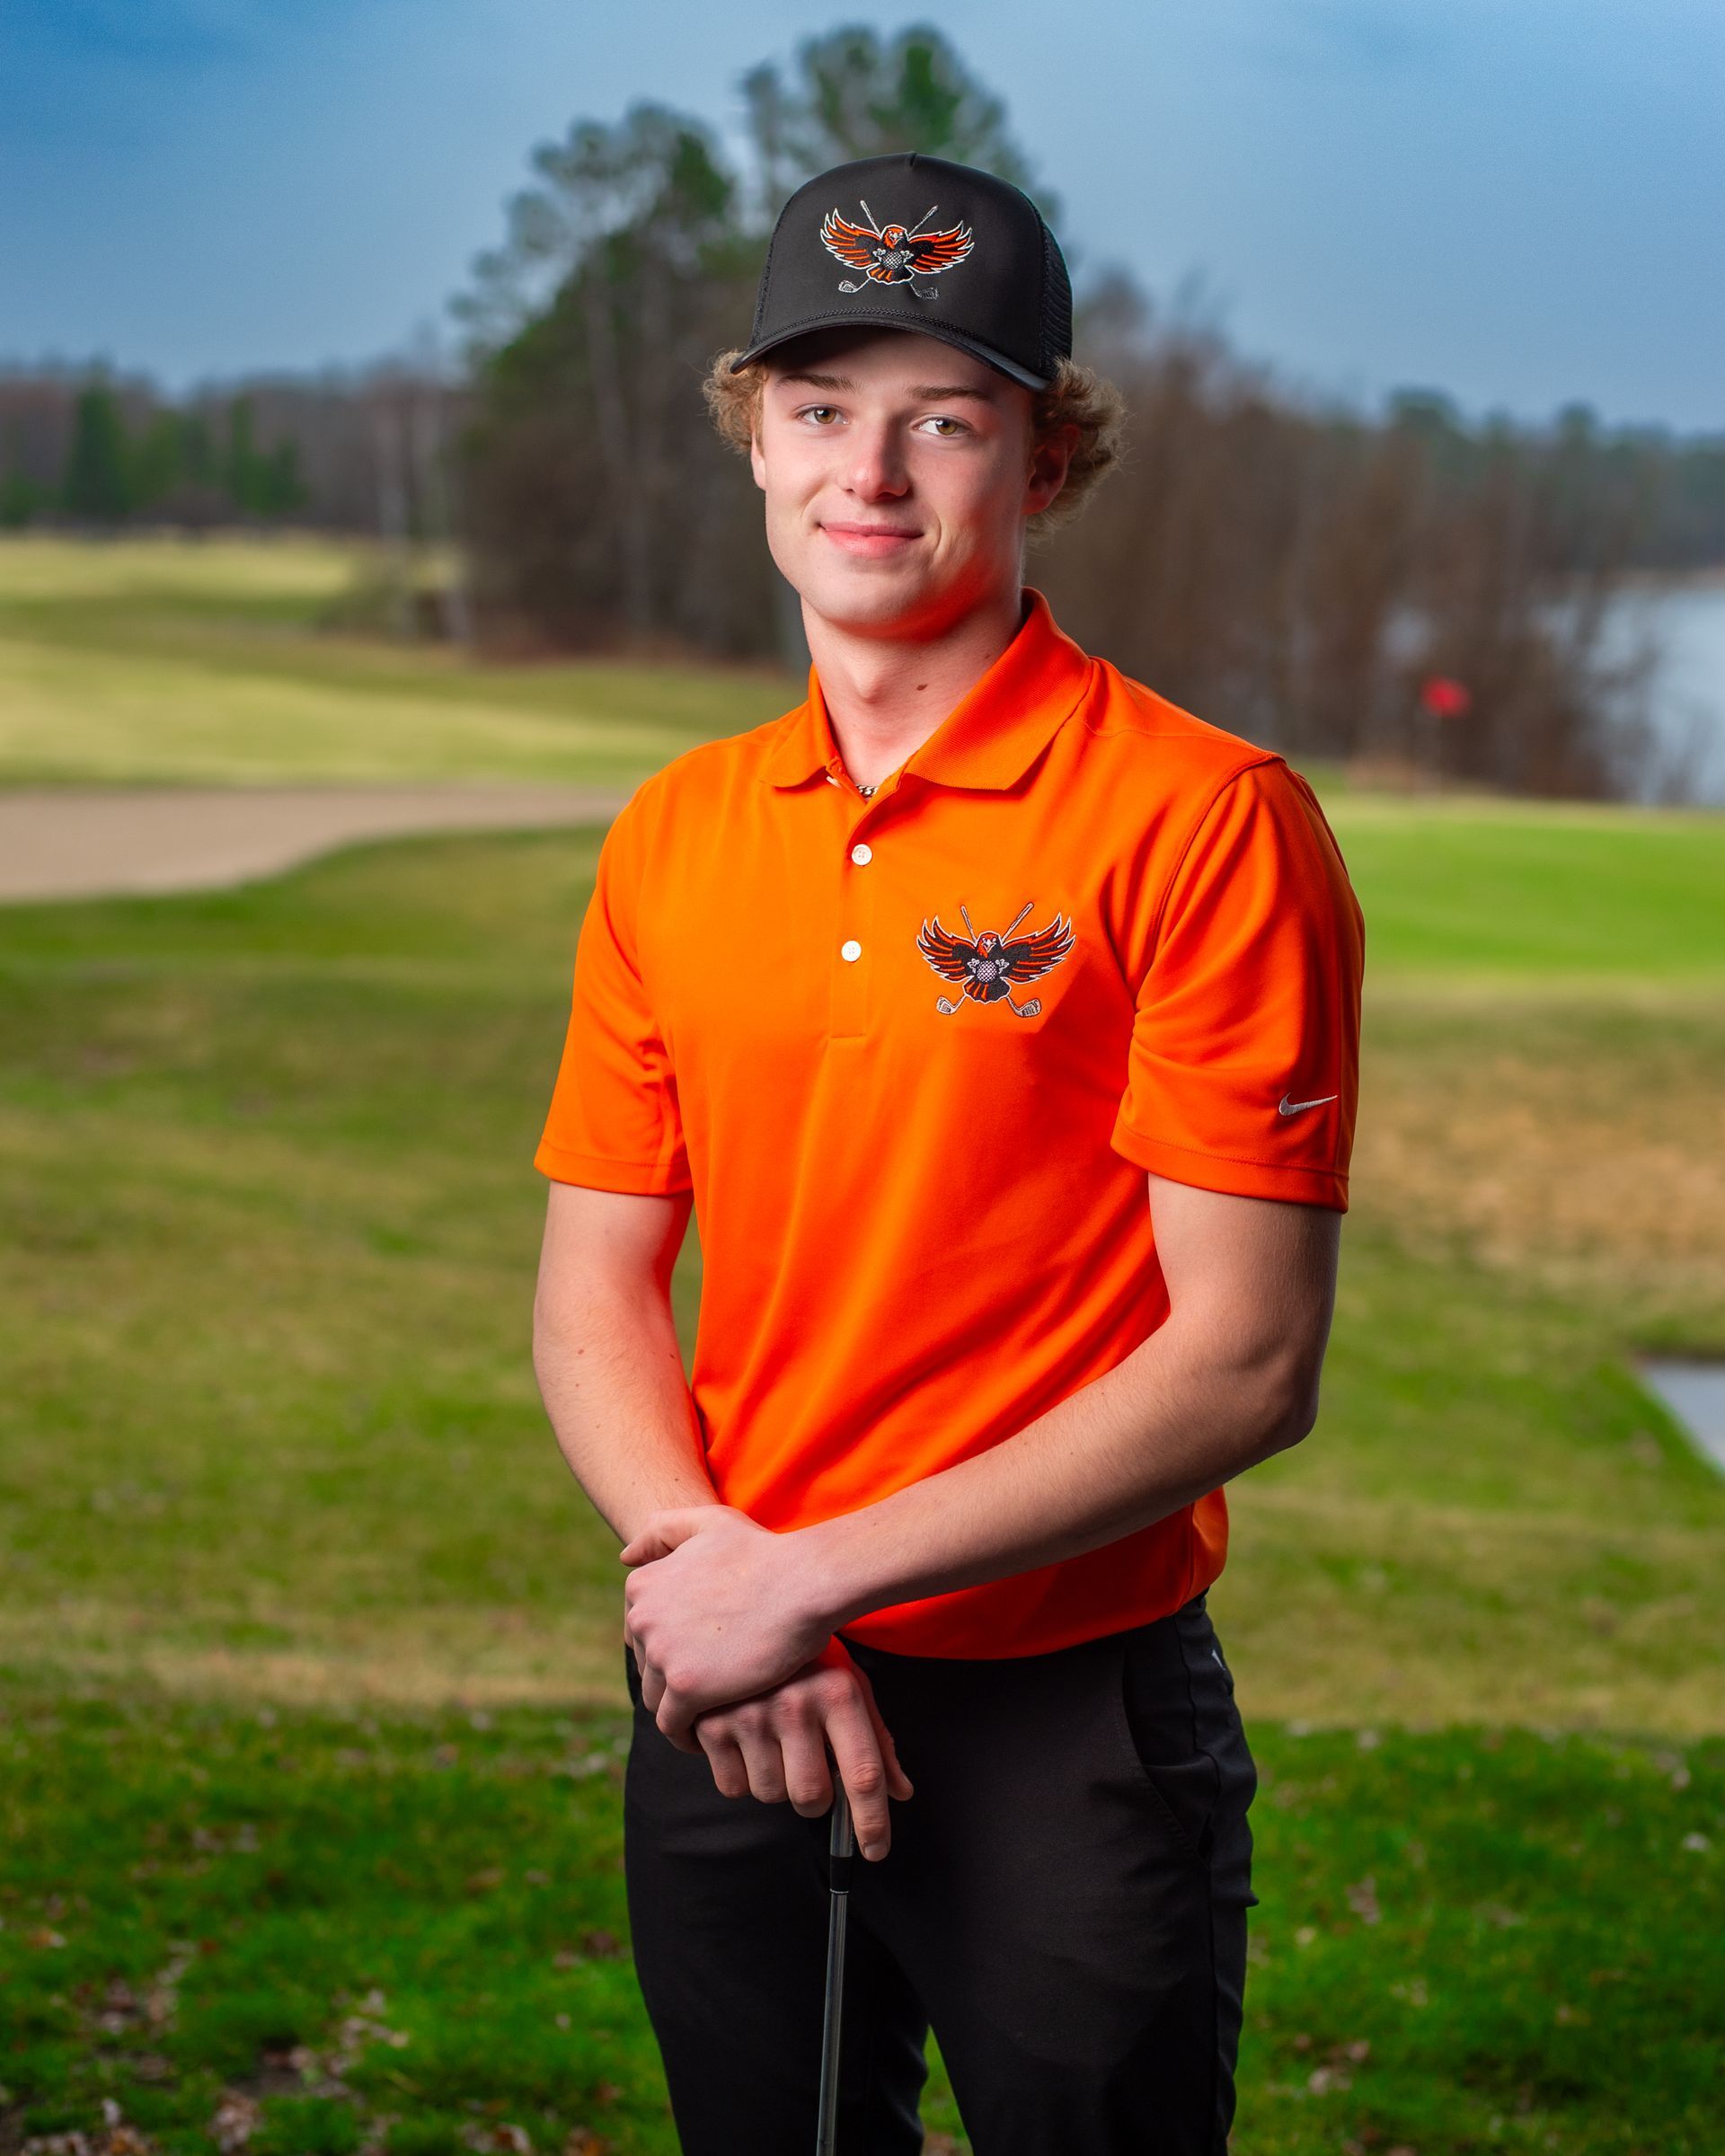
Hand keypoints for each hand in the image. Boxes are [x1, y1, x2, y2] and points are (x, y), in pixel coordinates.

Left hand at [621, 1506, 833, 1744]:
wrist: (802, 1582)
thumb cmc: (763, 1552)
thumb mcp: (709, 1523)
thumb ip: (662, 1531)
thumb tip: (625, 1558)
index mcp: (643, 1584)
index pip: (641, 1634)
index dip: (669, 1648)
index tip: (697, 1659)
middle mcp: (642, 1618)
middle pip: (647, 1668)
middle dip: (674, 1679)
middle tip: (711, 1689)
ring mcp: (662, 1654)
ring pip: (656, 1699)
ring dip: (680, 1709)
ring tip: (713, 1715)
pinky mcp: (686, 1687)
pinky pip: (673, 1726)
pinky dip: (686, 1736)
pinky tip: (710, 1736)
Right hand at [691, 1639, 913, 1860]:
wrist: (743, 1607)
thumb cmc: (806, 1655)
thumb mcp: (847, 1683)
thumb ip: (876, 1740)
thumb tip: (900, 1792)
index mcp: (839, 1691)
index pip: (864, 1774)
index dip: (872, 1823)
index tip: (876, 1850)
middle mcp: (796, 1703)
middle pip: (812, 1797)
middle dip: (816, 1798)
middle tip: (811, 1771)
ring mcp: (750, 1712)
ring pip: (770, 1794)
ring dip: (776, 1782)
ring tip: (775, 1743)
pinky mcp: (710, 1721)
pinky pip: (732, 1786)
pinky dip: (741, 1776)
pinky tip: (746, 1742)